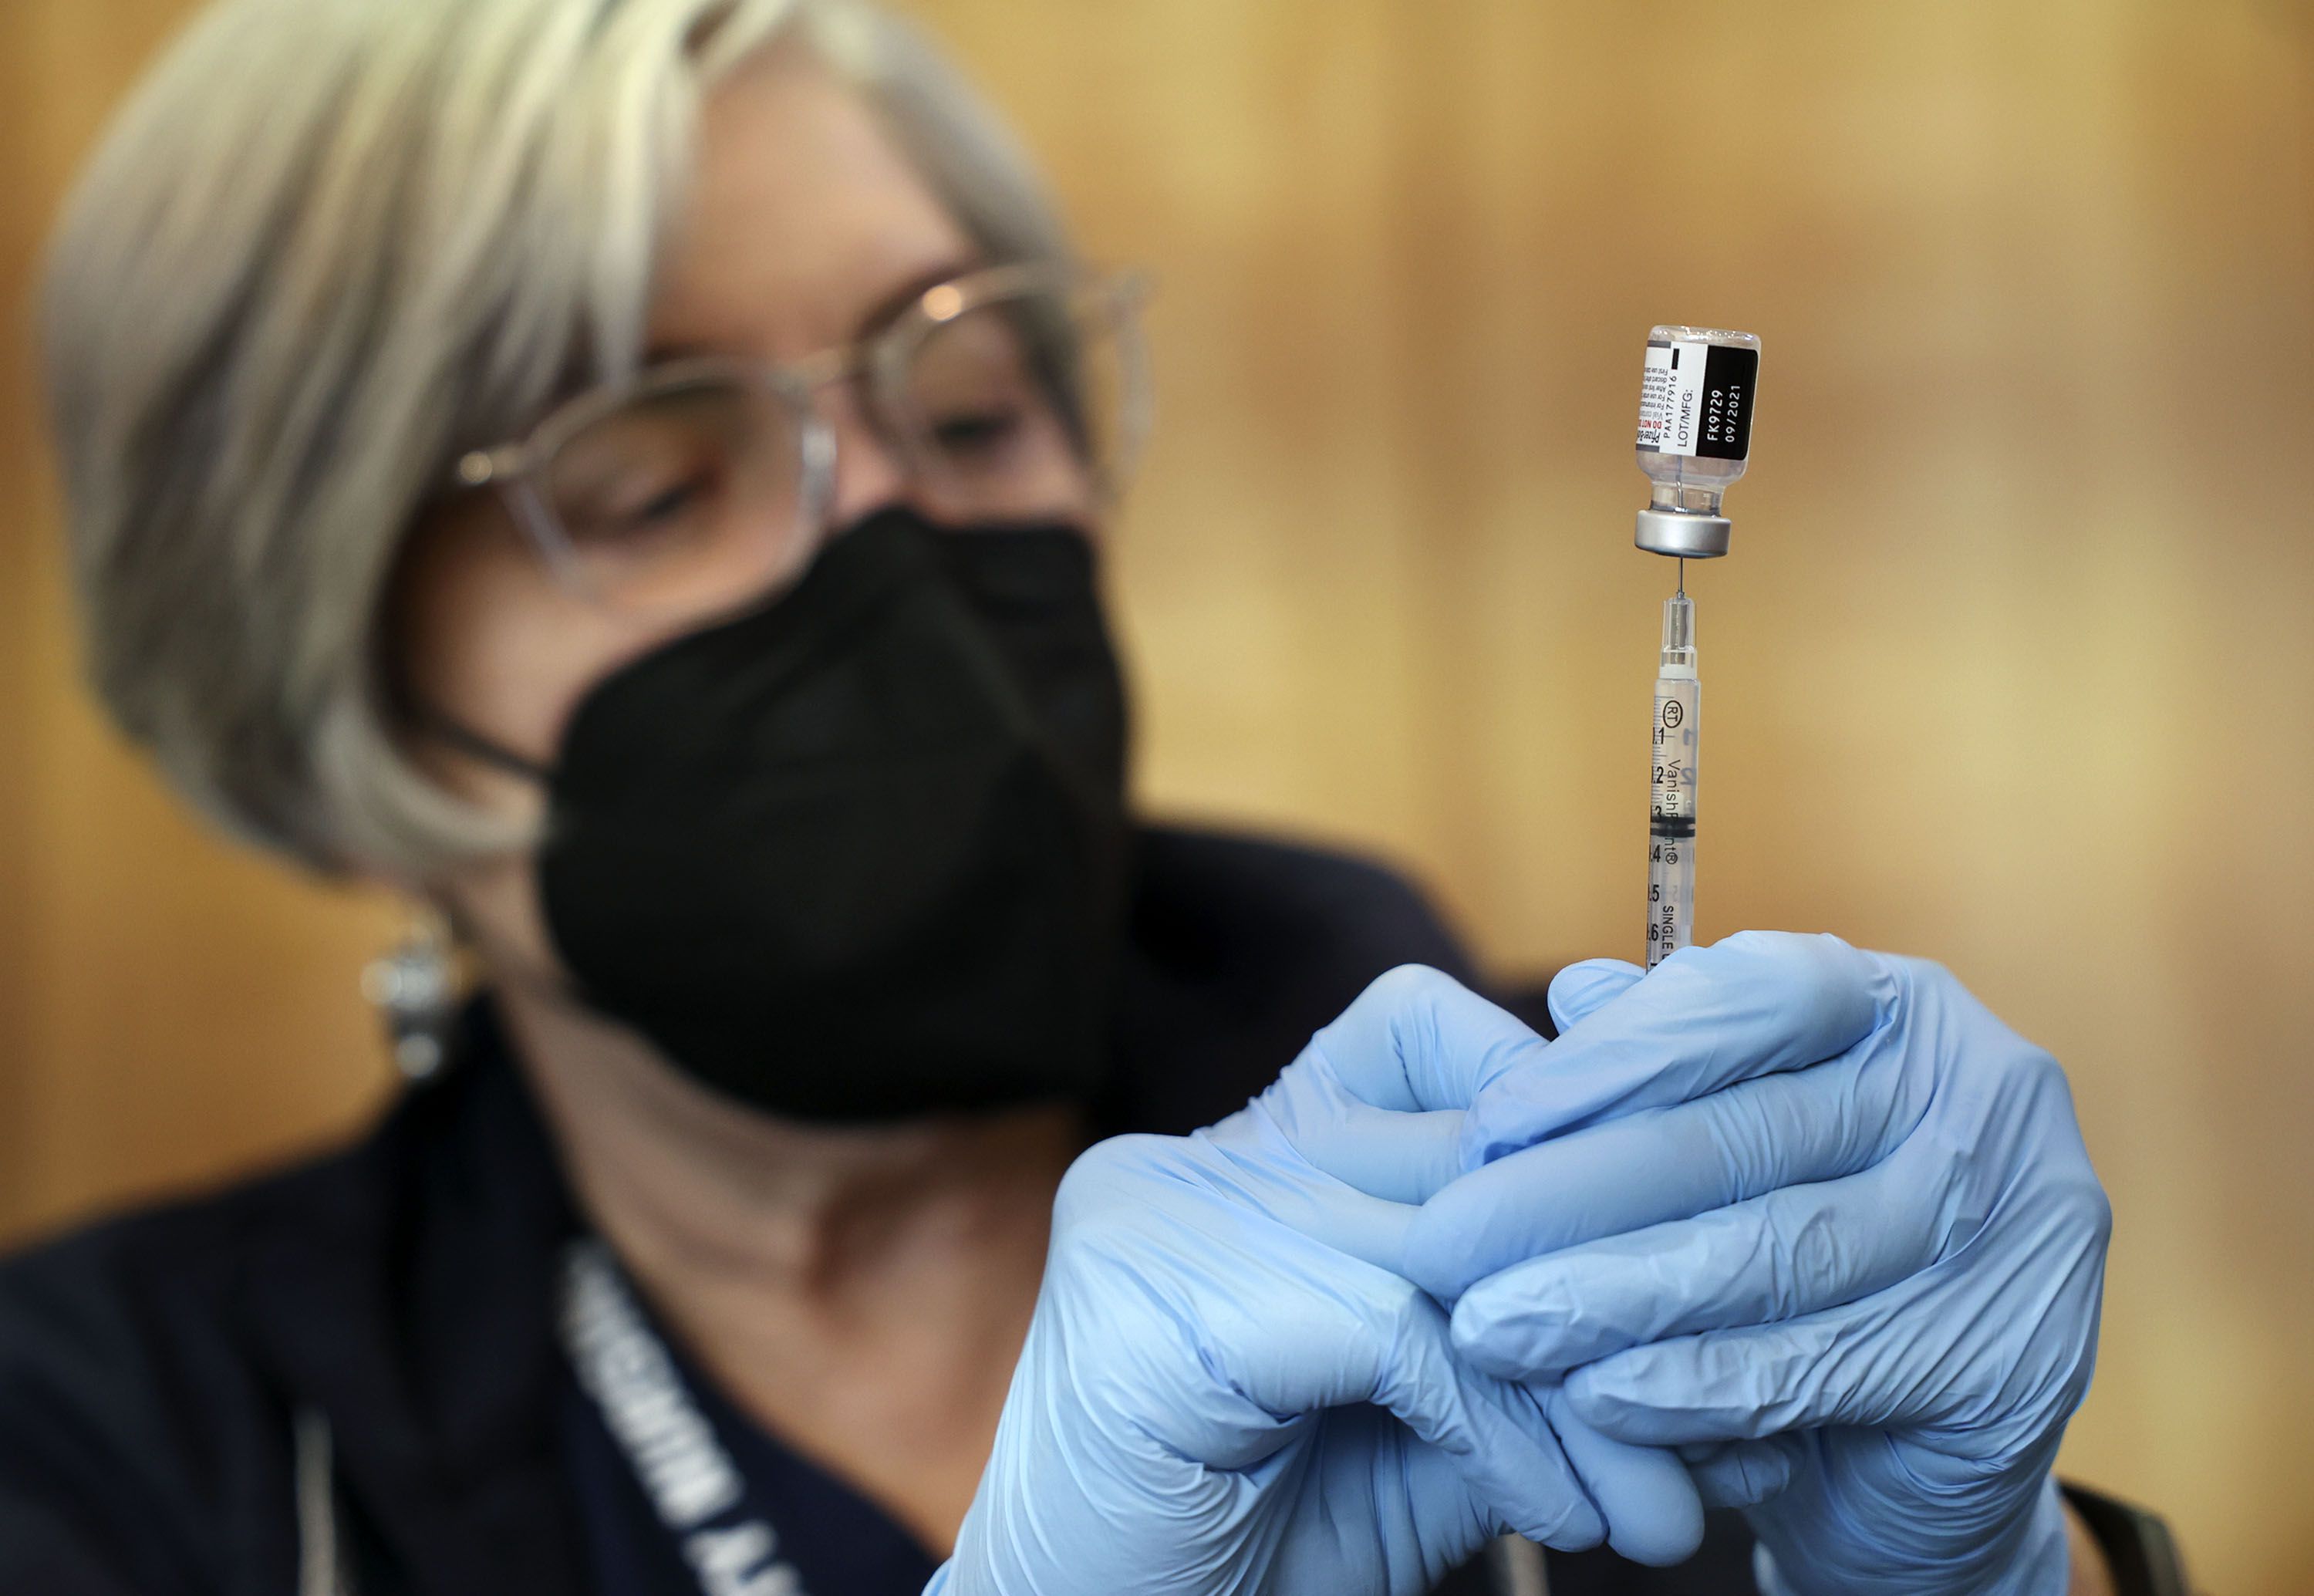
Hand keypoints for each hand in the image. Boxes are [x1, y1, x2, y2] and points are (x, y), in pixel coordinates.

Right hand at [927, 968, 1708, 1595]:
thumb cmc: (1261, 1549)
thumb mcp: (1427, 1434)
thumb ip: (1518, 1348)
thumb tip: (1694, 1321)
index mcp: (1247, 1155)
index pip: (1418, 1032)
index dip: (1549, 1108)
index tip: (1676, 1238)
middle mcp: (1194, 1157)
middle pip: (1455, 1150)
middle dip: (1604, 1288)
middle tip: (1722, 1431)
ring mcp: (1161, 1211)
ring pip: (1440, 1247)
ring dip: (1572, 1391)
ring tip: (1654, 1505)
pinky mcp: (1151, 1290)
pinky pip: (1389, 1329)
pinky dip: (1498, 1430)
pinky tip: (1554, 1510)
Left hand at [1408, 933, 2108, 1595]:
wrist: (1913, 1450)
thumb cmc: (1793, 1258)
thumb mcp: (1730, 1144)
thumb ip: (1665, 1066)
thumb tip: (1573, 991)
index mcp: (1905, 1008)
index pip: (1754, 996)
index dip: (1614, 1058)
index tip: (1488, 1123)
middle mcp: (1984, 1092)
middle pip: (1746, 1137)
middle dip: (1570, 1196)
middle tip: (1443, 1245)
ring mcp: (2022, 1224)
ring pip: (1773, 1256)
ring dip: (1610, 1298)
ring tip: (1491, 1328)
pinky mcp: (2014, 1359)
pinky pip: (1818, 1367)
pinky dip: (1693, 1386)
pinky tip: (1592, 1399)